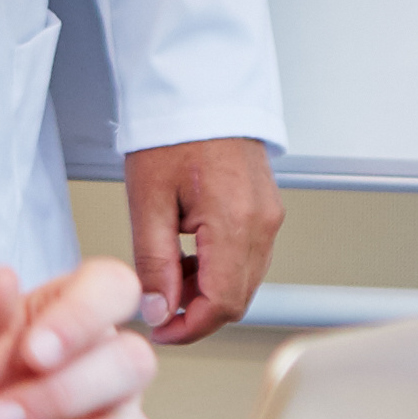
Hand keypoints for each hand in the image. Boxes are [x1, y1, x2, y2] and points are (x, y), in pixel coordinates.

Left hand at [124, 134, 283, 342]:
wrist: (197, 88)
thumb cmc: (172, 132)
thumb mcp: (148, 200)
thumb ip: (154, 262)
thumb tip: (159, 309)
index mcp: (236, 221)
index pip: (223, 303)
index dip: (190, 328)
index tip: (161, 331)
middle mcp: (262, 222)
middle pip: (239, 297)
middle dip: (198, 313)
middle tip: (158, 310)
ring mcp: (269, 215)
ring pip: (245, 280)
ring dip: (208, 292)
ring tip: (168, 279)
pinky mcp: (265, 208)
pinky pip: (249, 256)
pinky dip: (220, 269)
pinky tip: (190, 258)